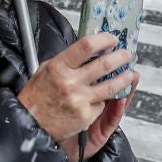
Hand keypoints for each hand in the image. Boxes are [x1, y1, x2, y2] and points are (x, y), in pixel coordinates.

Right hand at [15, 32, 136, 161]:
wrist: (31, 123)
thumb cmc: (36, 97)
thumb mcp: (45, 70)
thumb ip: (66, 61)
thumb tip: (87, 50)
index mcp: (58, 66)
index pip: (86, 46)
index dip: (103, 40)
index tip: (112, 38)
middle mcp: (70, 82)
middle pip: (104, 65)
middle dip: (120, 57)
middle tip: (127, 54)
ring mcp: (79, 99)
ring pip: (111, 86)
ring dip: (124, 79)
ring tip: (130, 74)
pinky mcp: (86, 115)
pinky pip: (101, 104)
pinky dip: (102, 101)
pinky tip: (101, 99)